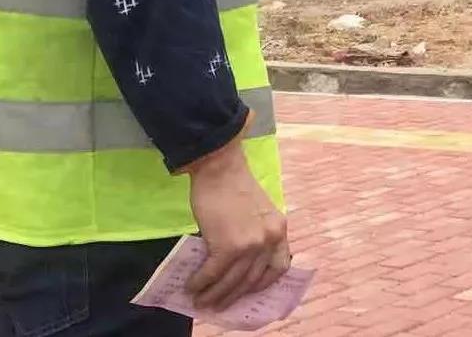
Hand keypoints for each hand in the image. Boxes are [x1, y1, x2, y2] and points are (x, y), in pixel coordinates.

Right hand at [184, 135, 289, 311]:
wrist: (219, 167)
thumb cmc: (233, 185)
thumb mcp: (257, 211)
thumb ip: (254, 235)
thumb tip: (237, 266)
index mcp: (279, 228)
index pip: (279, 266)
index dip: (264, 283)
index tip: (249, 291)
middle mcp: (268, 239)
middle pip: (251, 279)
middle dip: (232, 296)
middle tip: (218, 304)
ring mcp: (249, 244)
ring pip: (232, 282)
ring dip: (214, 295)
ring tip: (200, 301)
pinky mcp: (227, 246)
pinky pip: (213, 274)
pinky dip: (201, 283)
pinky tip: (192, 286)